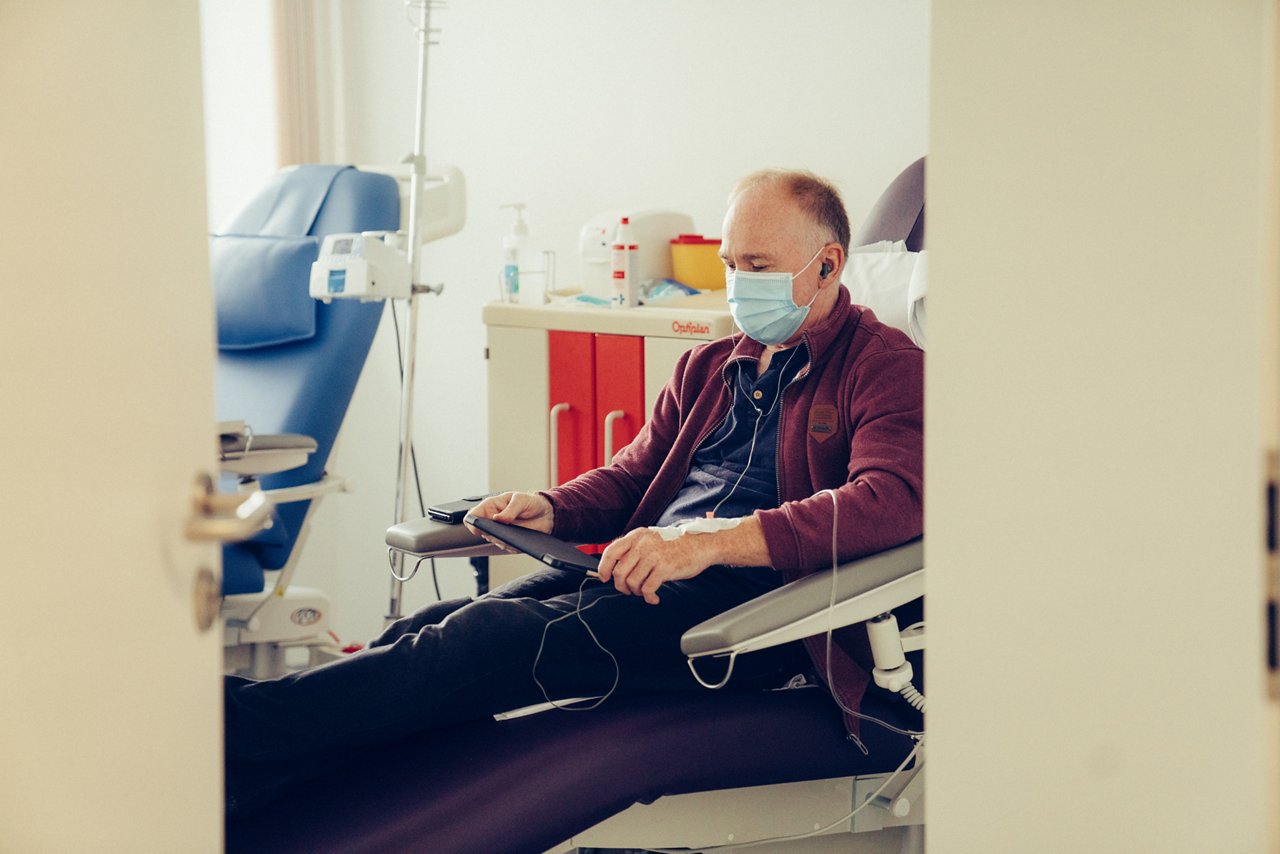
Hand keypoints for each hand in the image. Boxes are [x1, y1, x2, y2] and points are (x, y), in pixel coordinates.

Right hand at [464, 492, 554, 550]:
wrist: (546, 514)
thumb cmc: (530, 502)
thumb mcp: (521, 500)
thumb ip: (510, 509)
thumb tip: (498, 519)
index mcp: (491, 506)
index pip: (473, 515)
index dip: (472, 522)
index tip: (478, 527)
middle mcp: (492, 520)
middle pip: (482, 531)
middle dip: (491, 533)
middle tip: (504, 531)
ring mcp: (499, 532)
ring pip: (495, 541)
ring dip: (504, 539)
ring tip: (517, 533)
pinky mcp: (508, 542)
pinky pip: (507, 547)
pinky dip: (514, 544)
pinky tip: (522, 538)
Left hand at [597, 528, 714, 604]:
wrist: (700, 545)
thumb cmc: (675, 545)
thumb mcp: (651, 540)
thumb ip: (634, 550)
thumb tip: (615, 569)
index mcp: (637, 536)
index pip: (611, 552)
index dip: (604, 568)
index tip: (605, 578)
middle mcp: (643, 544)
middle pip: (619, 572)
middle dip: (621, 586)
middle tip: (629, 590)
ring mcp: (653, 556)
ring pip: (632, 582)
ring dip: (636, 592)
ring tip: (645, 592)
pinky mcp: (664, 568)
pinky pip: (647, 589)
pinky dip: (649, 597)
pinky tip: (654, 598)